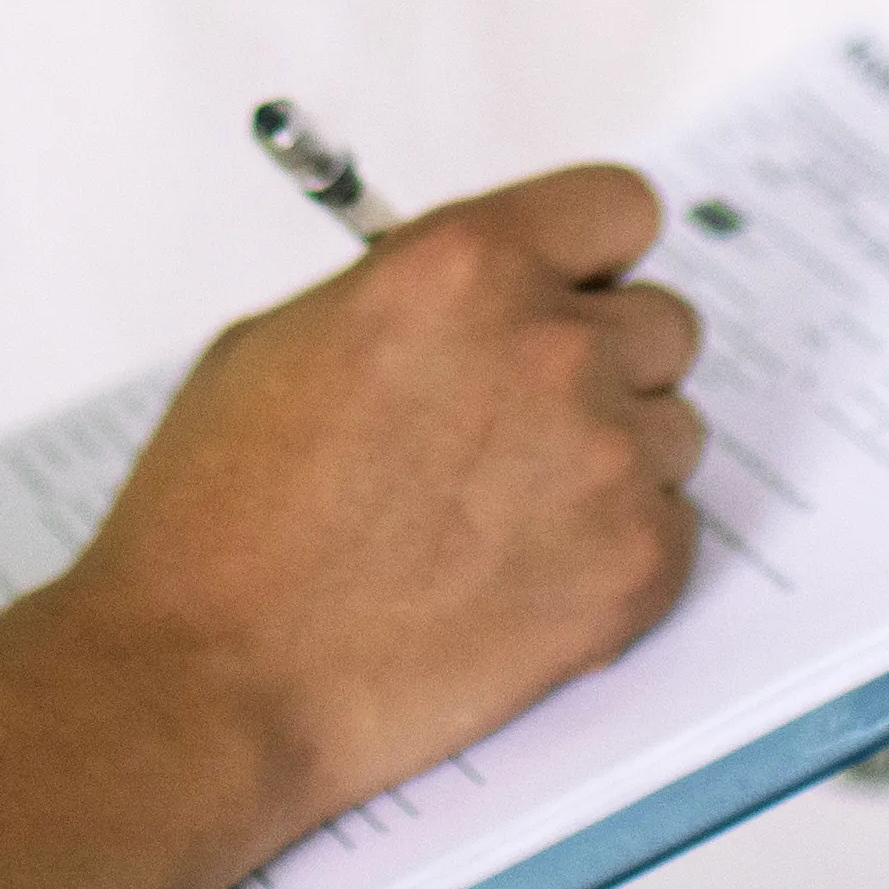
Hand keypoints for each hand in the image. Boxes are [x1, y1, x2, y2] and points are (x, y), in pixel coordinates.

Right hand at [41, 167, 706, 821]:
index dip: (590, 262)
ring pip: (672, 433)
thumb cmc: (222, 518)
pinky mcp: (632, 568)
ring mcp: (603, 459)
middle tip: (521, 430)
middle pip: (663, 324)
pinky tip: (522, 582)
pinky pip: (674, 531)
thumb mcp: (288, 339)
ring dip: (610, 465)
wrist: (214, 679)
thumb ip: (412, 299)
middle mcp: (552, 345)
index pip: (617, 210)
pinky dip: (616, 555)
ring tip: (503, 521)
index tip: (575, 294)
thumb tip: (481, 299)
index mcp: (465, 265)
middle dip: (605, 367)